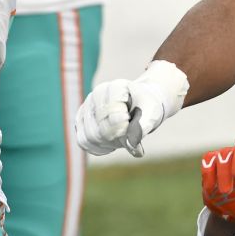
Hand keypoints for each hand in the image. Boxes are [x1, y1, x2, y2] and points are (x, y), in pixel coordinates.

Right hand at [74, 61, 189, 156]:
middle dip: (116, 134)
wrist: (139, 104)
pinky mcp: (81, 120)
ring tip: (120, 139)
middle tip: (127, 133)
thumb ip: (143, 126)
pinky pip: (83, 141)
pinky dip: (97, 148)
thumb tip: (131, 145)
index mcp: (115, 87)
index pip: (111, 109)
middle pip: (99, 124)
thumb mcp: (152, 114)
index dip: (122, 122)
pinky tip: (109, 145)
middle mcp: (96, 95)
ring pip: (90, 135)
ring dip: (107, 143)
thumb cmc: (146, 107)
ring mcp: (87, 107)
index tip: (129, 122)